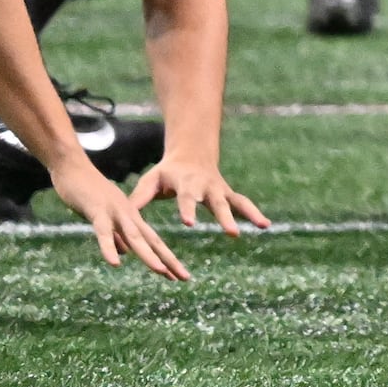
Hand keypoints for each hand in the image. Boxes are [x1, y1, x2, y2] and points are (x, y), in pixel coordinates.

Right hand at [55, 159, 186, 279]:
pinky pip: (103, 231)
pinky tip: (115, 263)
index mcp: (131, 218)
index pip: (154, 242)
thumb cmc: (88, 194)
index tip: (180, 276)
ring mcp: (114, 212)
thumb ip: (116, 235)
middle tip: (184, 278)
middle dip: (168, 261)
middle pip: (151, 241)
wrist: (74, 168)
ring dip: (148, 255)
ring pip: (134, 236)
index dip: (167, 259)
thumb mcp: (105, 218)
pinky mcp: (96, 210)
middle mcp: (129, 215)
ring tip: (161, 271)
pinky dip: (109, 247)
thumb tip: (126, 254)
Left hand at [127, 154, 267, 242]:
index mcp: (186, 184)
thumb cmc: (167, 172)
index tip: (189, 224)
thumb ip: (139, 200)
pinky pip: (243, 204)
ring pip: (235, 202)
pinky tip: (266, 225)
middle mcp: (206, 186)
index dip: (188, 210)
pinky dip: (254, 213)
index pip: (186, 198)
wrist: (193, 153)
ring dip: (246, 215)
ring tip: (261, 227)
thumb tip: (121, 219)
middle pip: (217, 203)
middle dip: (224, 218)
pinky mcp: (228, 194)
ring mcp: (220, 190)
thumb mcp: (151, 181)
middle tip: (231, 233)